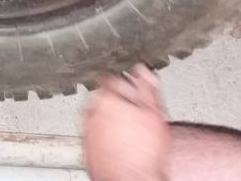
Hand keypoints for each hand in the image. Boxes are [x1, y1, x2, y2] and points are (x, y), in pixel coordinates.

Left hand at [84, 64, 169, 180]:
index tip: (132, 87)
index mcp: (106, 98)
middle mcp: (91, 112)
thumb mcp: (154, 113)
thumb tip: (143, 70)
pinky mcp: (86, 148)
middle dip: (117, 100)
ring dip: (109, 118)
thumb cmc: (143, 152)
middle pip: (102, 97)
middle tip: (133, 110)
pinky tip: (118, 142)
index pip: (110, 78)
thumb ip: (147, 87)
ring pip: (97, 116)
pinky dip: (103, 135)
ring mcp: (86, 131)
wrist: (131, 180)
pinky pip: (94, 135)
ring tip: (127, 129)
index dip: (124, 81)